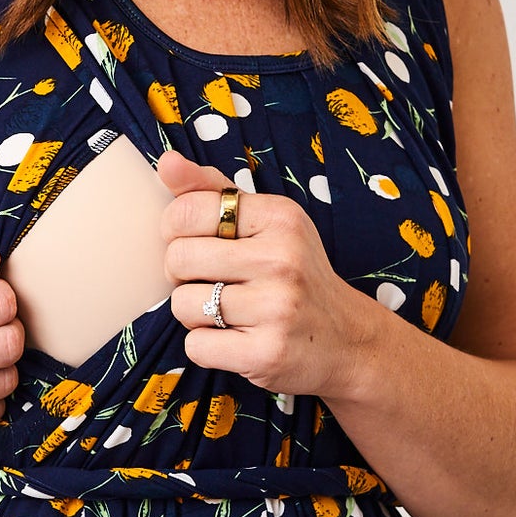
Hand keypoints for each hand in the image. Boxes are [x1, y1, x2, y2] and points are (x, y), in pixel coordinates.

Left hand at [157, 148, 382, 403]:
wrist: (348, 340)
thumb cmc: (294, 274)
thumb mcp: (266, 223)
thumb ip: (212, 190)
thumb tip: (166, 163)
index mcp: (280, 217)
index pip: (186, 210)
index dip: (176, 230)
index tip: (198, 242)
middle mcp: (282, 258)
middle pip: (178, 259)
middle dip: (183, 275)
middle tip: (216, 282)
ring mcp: (277, 308)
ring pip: (182, 305)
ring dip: (195, 313)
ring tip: (231, 312)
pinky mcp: (267, 353)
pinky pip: (195, 346)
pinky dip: (206, 346)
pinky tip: (237, 339)